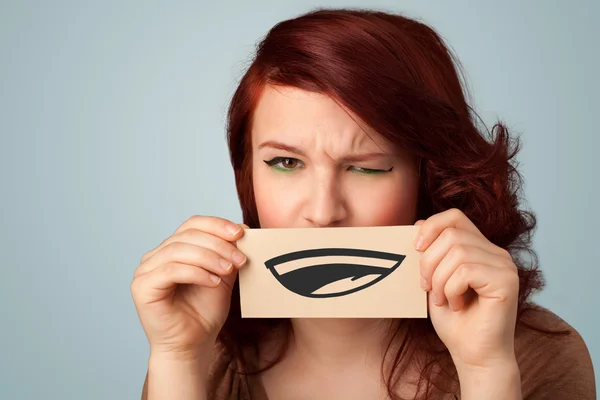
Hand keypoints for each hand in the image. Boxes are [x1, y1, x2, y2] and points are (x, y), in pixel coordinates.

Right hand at [131, 216, 247, 359]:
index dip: (217, 224)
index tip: (241, 232)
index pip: (193, 224)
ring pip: (179, 250)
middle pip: (188, 235)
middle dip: (219, 244)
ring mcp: (146, 270)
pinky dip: (196, 272)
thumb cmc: (204, 312)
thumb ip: (228, 253)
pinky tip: (214, 282)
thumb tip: (243, 228)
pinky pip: (170, 270)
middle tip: (241, 258)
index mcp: (173, 248)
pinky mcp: (142, 287)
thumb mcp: (223, 275)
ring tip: (230, 270)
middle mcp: (156, 255)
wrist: (192, 345)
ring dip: (210, 257)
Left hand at [415, 208, 519, 373]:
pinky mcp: (507, 281)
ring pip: (457, 252)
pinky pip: (466, 271)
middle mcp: (496, 253)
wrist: (473, 355)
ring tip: (442, 299)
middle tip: (426, 287)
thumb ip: (430, 253)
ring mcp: (504, 265)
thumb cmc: (453, 321)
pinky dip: (451, 289)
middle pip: (452, 234)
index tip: (415, 248)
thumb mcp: (434, 279)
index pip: (454, 217)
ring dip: (439, 280)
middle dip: (429, 261)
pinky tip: (456, 305)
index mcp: (480, 248)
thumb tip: (416, 225)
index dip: (431, 226)